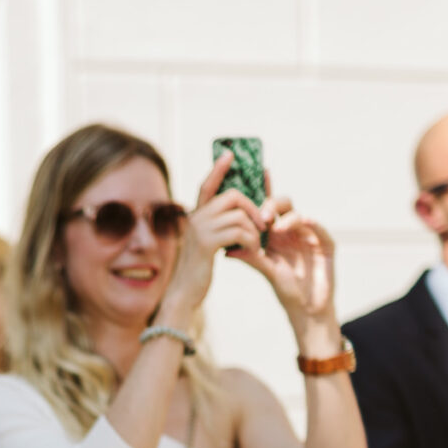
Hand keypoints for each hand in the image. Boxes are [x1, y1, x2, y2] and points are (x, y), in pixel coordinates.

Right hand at [161, 152, 273, 320]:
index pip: (207, 185)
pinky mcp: (205, 243)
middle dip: (253, 207)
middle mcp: (195, 218)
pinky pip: (239, 231)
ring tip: (257, 245)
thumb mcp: (206, 245)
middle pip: (232, 196)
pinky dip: (252, 241)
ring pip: (239, 215)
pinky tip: (253, 252)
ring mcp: (199, 229)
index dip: (218, 169)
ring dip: (255, 230)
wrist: (183, 293)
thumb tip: (241, 216)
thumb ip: (218, 228)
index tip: (229, 153)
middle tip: (264, 223)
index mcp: (195, 216)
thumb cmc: (198, 272)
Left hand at [233, 201, 338, 342]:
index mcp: (275, 235)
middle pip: (284, 206)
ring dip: (288, 218)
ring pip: (299, 216)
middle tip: (262, 216)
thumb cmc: (286, 290)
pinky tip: (305, 221)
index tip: (249, 205)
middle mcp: (292, 231)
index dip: (260, 204)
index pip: (267, 211)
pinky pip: (319, 229)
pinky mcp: (325, 244)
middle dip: (272, 206)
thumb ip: (251, 259)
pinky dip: (312, 223)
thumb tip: (226, 252)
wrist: (307, 307)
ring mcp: (309, 236)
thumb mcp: (268, 272)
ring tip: (277, 229)